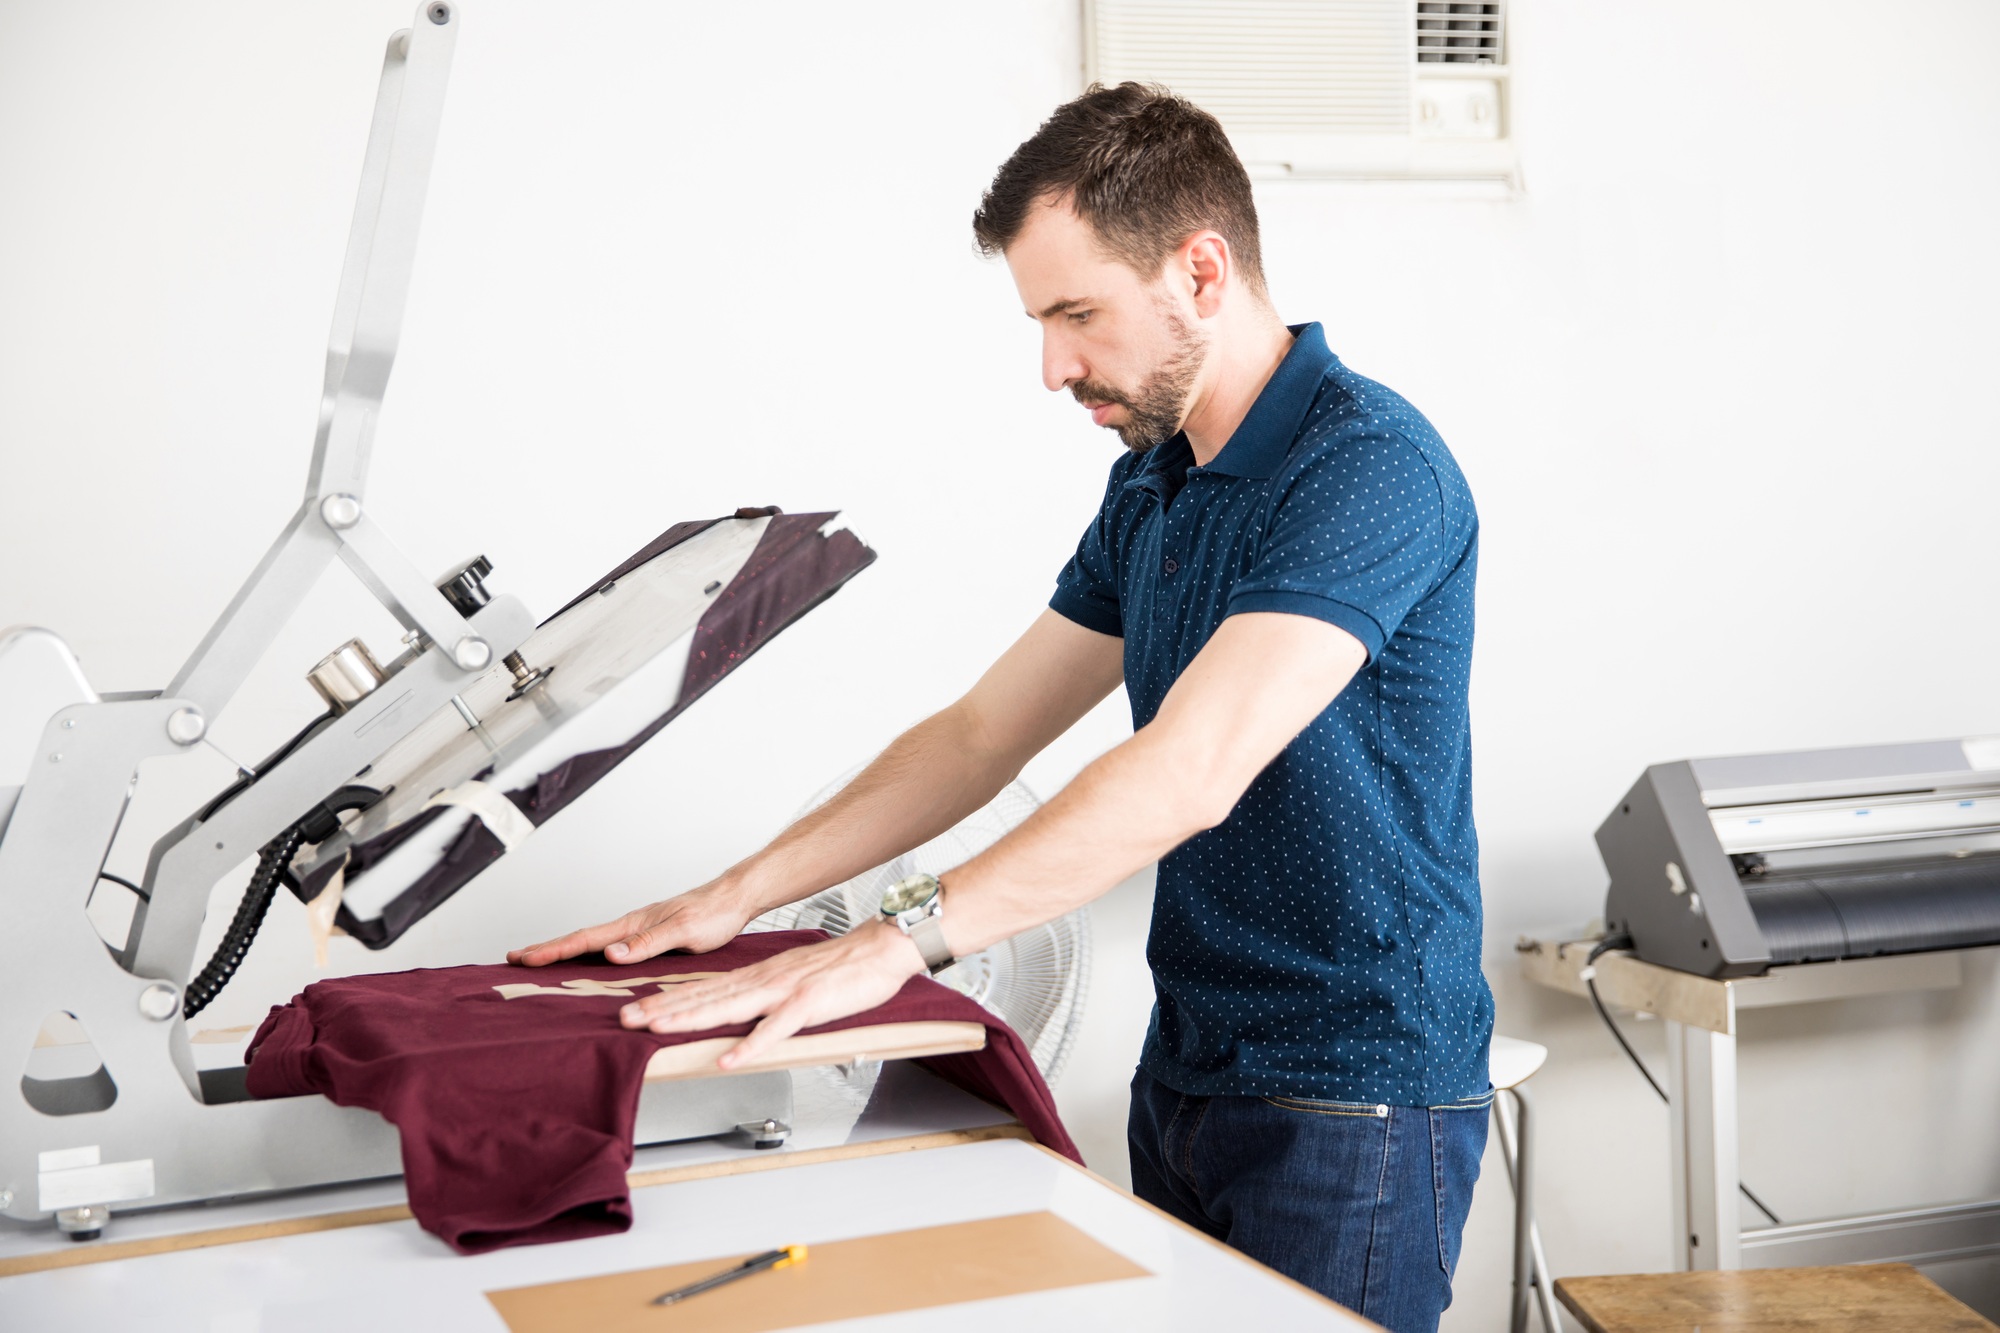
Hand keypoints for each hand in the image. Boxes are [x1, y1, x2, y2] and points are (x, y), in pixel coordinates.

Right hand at [506, 880, 753, 966]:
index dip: (555, 950)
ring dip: (565, 951)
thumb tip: (611, 953)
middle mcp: (632, 925)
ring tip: (539, 959)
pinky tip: (587, 961)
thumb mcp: (683, 931)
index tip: (525, 958)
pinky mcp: (650, 935)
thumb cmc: (714, 913)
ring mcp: (639, 929)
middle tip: (514, 958)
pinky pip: (610, 945)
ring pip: (593, 942)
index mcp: (634, 924)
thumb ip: (649, 944)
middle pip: (581, 939)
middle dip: (547, 949)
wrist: (734, 898)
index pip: (586, 939)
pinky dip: (589, 952)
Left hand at [615, 921, 926, 1069]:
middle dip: (662, 1009)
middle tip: (625, 1019)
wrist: (881, 948)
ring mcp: (784, 992)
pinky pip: (774, 1029)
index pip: (704, 989)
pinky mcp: (808, 1004)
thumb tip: (740, 1014)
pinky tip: (727, 1058)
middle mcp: (764, 981)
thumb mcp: (793, 979)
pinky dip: (749, 1045)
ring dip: (690, 1019)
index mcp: (759, 977)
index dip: (668, 1000)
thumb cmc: (843, 967)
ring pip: (728, 1008)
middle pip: (705, 997)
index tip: (636, 1008)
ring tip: (657, 1030)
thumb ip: (766, 997)